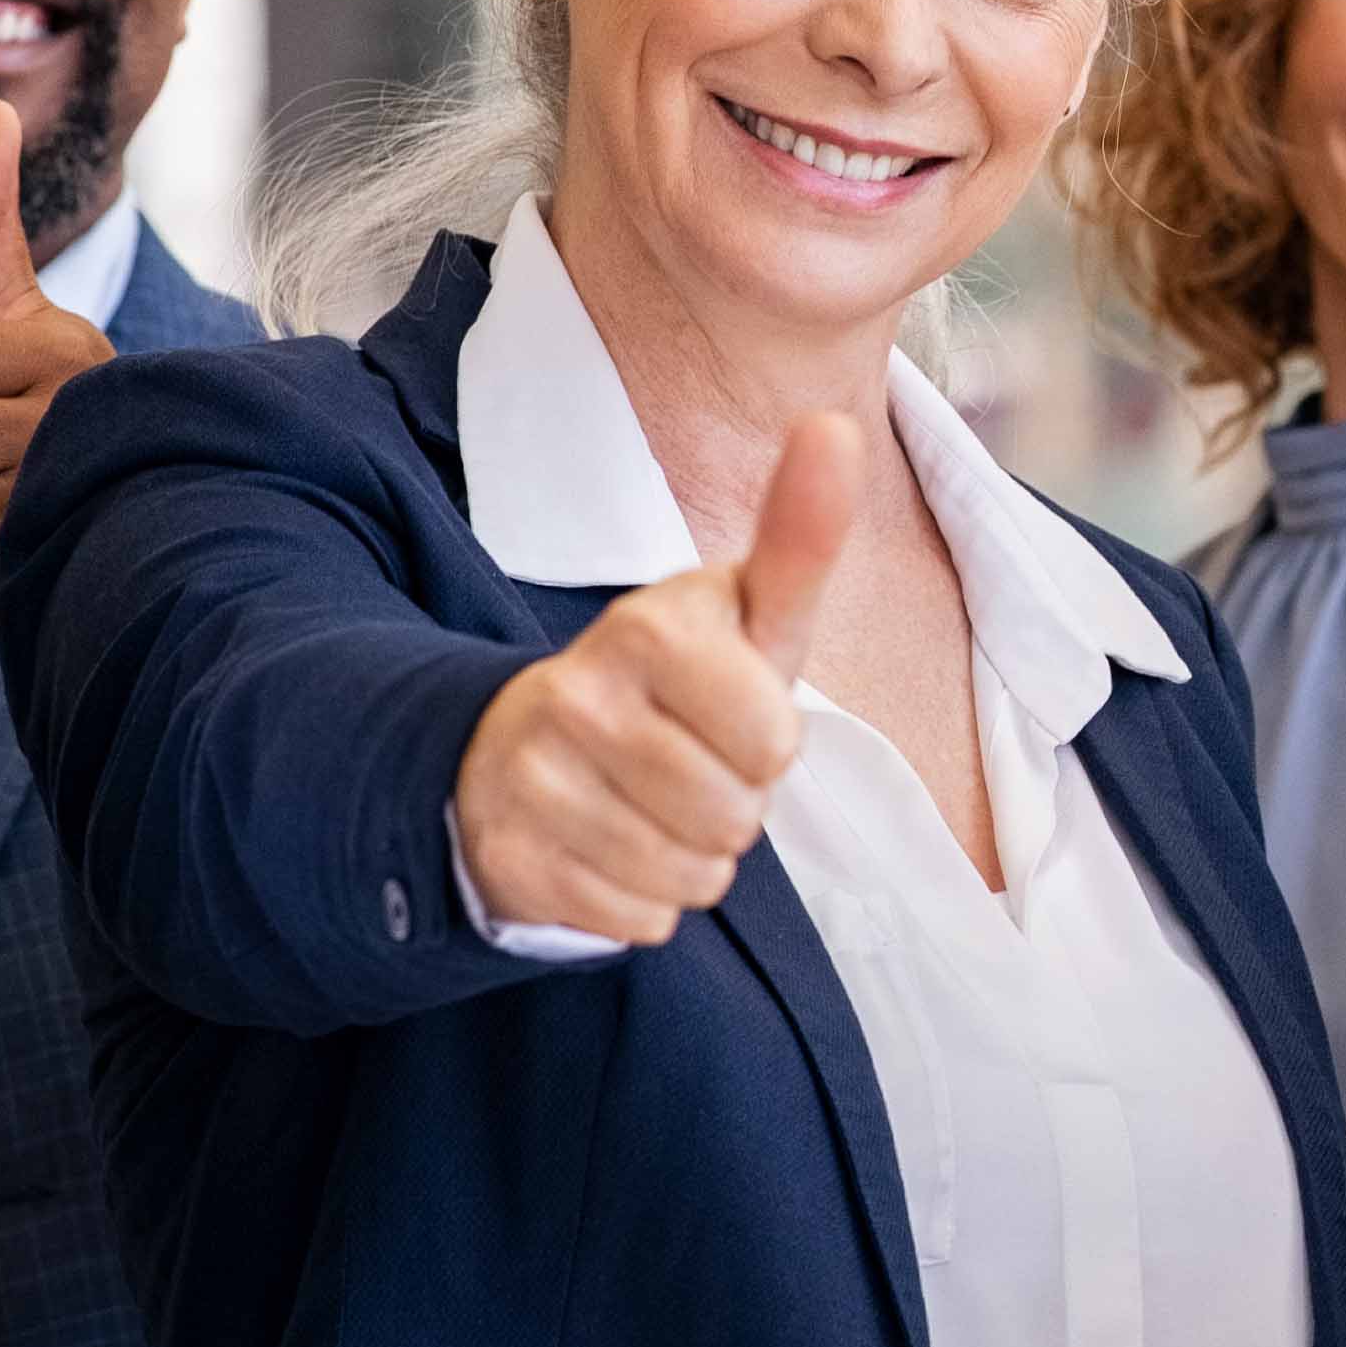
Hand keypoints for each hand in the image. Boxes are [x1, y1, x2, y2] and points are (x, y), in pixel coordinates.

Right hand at [448, 412, 857, 946]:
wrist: (538, 747)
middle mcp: (574, 694)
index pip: (773, 741)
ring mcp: (532, 778)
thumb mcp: (750, 614)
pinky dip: (644, 899)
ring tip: (657, 805)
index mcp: (646, 627)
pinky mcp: (511, 857)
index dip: (770, 744)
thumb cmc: (682, 681)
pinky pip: (636, 918)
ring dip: (695, 858)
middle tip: (692, 764)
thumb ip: (800, 536)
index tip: (732, 713)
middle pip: (733, 816)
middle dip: (734, 806)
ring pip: (687, 875)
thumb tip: (834, 428)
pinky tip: (613, 845)